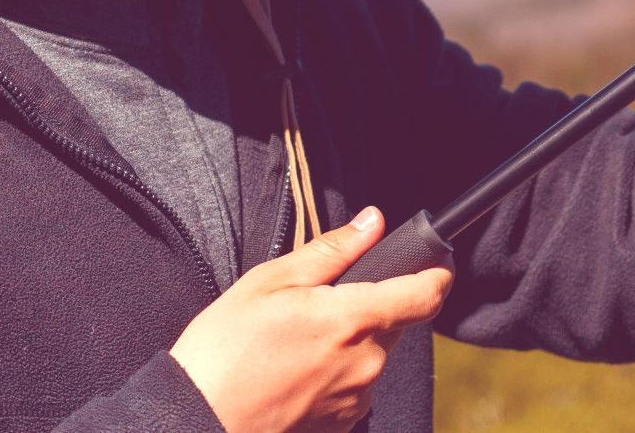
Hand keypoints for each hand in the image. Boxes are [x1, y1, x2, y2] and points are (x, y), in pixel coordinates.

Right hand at [169, 206, 452, 431]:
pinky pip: (355, 385)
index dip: (438, 272)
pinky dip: (337, 370)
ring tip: (298, 340)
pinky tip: (295, 369)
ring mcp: (356, 399)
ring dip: (353, 339)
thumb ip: (332, 251)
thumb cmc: (224, 349)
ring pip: (374, 353)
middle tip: (324, 300)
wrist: (196, 421)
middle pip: (397, 322)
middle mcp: (366, 363)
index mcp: (353, 320)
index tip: (437, 260)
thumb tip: (373, 221)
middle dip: (374, 304)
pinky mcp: (343, 424)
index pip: (426, 294)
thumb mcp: (271, 281)